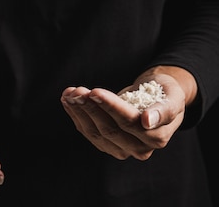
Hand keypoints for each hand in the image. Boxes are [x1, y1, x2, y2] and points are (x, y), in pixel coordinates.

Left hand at [60, 71, 189, 159]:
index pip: (129, 122)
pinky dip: (76, 115)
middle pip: (109, 129)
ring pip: (95, 133)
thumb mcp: (173, 97)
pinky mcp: (107, 145)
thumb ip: (164, 110)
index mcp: (157, 137)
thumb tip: (147, 121)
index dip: (111, 107)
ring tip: (70, 93)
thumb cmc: (166, 95)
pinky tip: (68, 99)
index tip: (95, 91)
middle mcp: (140, 148)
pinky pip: (88, 132)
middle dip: (91, 108)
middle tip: (78, 90)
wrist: (157, 99)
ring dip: (79, 111)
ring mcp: (122, 149)